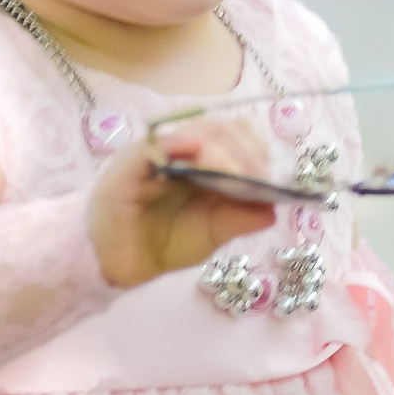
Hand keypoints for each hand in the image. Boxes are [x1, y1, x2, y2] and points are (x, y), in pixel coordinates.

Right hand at [87, 118, 276, 288]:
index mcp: (203, 162)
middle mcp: (181, 150)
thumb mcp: (210, 234)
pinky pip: (155, 146)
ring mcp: (156, 153)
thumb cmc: (162, 243)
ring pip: (195, 132)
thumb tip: (274, 210)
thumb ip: (238, 219)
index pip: (236, 136)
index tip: (267, 178)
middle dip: (245, 152)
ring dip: (222, 150)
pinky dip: (179, 144)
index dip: (255, 151)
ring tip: (233, 175)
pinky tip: (198, 153)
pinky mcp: (130, 165)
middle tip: (255, 178)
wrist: (119, 265)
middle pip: (222, 129)